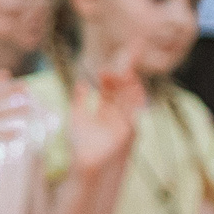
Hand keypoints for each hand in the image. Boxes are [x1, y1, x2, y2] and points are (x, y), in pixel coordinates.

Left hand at [66, 54, 144, 175]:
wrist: (86, 168)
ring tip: (125, 65)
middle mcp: (120, 111)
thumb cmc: (82, 146)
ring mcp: (126, 120)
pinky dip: (135, 98)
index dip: (116, 67)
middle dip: (130, 65)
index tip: (119, 52)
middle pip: (127, 84)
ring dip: (131, 79)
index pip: (114, 83)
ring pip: (132, 95)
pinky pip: (134, 111)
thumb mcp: (78, 118)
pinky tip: (132, 84)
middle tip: (134, 45)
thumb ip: (80, 100)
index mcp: (108, 107)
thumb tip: (80, 83)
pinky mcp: (129, 132)